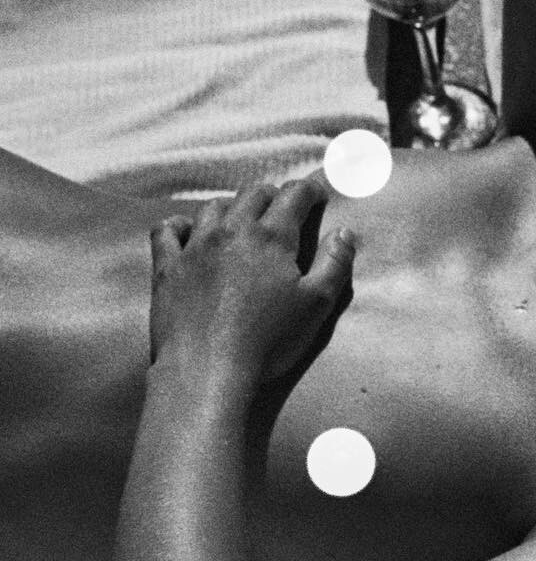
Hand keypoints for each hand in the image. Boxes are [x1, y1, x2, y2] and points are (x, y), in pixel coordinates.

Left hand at [149, 175, 355, 384]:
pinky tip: (186, 230)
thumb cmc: (268, 340)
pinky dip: (178, 225)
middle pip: (252, 195)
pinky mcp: (167, 267)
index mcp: (272, 237)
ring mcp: (195, 246)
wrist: (207, 369)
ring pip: (213, 208)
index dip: (308, 190)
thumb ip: (334, 264)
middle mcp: (232, 231)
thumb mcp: (317, 305)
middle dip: (271, 195)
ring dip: (231, 207)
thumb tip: (344, 232)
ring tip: (240, 219)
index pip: (293, 196)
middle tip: (281, 208)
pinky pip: (166, 231)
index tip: (316, 196)